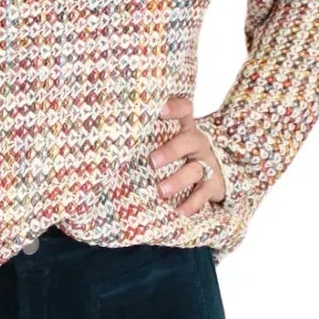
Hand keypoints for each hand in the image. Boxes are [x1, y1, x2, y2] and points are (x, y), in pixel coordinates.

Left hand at [150, 95, 227, 213]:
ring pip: (195, 169)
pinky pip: (202, 195)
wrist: (214, 174)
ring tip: (161, 190)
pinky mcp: (212, 185)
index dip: (175, 108)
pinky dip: (191, 204)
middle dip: (171, 150)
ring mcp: (206, 164)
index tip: (160, 109)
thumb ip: (147, 136)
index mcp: (184, 128)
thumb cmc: (178, 155)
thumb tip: (105, 135)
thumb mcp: (167, 140)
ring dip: (178, 180)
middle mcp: (197, 143)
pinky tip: (179, 211)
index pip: (185, 110)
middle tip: (153, 161)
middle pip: (189, 140)